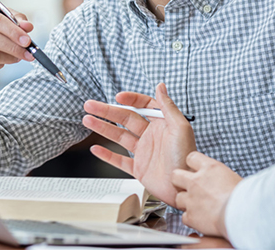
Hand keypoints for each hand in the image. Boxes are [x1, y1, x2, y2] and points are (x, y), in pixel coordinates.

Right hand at [82, 83, 195, 206]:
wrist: (183, 186)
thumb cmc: (186, 157)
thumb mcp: (180, 128)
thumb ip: (168, 106)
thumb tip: (161, 87)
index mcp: (162, 124)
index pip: (144, 106)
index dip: (131, 100)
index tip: (118, 97)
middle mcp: (152, 136)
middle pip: (126, 119)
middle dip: (108, 111)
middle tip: (91, 105)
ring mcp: (144, 152)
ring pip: (119, 136)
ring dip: (103, 128)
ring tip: (88, 120)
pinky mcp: (139, 169)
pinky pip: (119, 160)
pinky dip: (107, 155)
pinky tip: (96, 148)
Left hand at [172, 152, 241, 238]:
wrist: (241, 213)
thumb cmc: (244, 196)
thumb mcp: (233, 177)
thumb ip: (220, 176)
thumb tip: (220, 180)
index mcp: (209, 168)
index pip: (191, 158)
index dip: (192, 164)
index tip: (195, 170)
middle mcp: (196, 181)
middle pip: (175, 176)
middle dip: (179, 182)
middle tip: (187, 187)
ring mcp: (191, 199)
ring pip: (177, 199)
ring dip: (185, 203)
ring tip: (196, 206)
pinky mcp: (191, 216)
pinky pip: (184, 217)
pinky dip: (191, 219)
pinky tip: (200, 219)